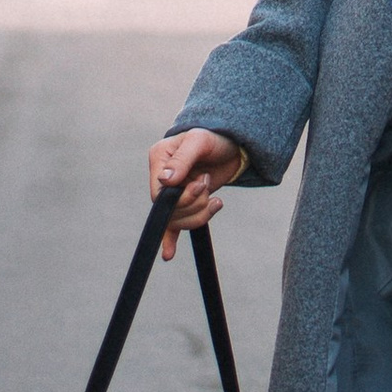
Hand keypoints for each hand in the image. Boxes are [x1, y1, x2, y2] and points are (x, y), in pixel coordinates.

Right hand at [149, 127, 245, 254]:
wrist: (232, 144)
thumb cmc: (214, 137)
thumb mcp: (199, 142)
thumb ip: (182, 160)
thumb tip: (165, 180)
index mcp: (159, 159)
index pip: (159, 194)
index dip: (181, 198)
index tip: (201, 184)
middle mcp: (163, 177)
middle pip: (170, 210)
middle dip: (195, 204)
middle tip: (208, 183)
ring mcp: (174, 192)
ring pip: (178, 219)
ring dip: (200, 214)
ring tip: (215, 199)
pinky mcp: (185, 203)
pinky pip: (174, 225)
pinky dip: (170, 239)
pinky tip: (168, 254)